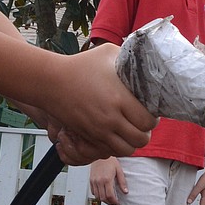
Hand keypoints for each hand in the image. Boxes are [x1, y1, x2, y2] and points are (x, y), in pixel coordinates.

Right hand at [45, 45, 156, 160]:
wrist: (52, 81)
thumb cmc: (80, 65)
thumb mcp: (108, 54)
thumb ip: (130, 60)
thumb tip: (146, 61)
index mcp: (119, 98)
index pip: (148, 121)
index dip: (152, 118)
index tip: (149, 111)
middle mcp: (110, 118)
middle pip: (141, 139)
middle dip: (145, 132)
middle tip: (142, 122)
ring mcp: (99, 130)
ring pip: (127, 150)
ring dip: (132, 142)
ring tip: (130, 130)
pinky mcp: (89, 136)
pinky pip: (110, 151)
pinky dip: (117, 146)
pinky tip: (116, 133)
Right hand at [89, 157, 126, 204]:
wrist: (100, 154)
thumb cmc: (109, 160)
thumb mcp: (119, 170)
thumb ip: (122, 182)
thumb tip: (125, 191)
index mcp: (107, 179)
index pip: (110, 195)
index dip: (114, 201)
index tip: (117, 203)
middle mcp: (99, 181)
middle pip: (103, 198)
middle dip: (109, 202)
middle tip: (114, 202)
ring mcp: (94, 181)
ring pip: (97, 196)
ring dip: (103, 200)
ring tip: (109, 199)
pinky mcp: (91, 180)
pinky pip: (93, 192)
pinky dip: (98, 195)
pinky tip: (102, 194)